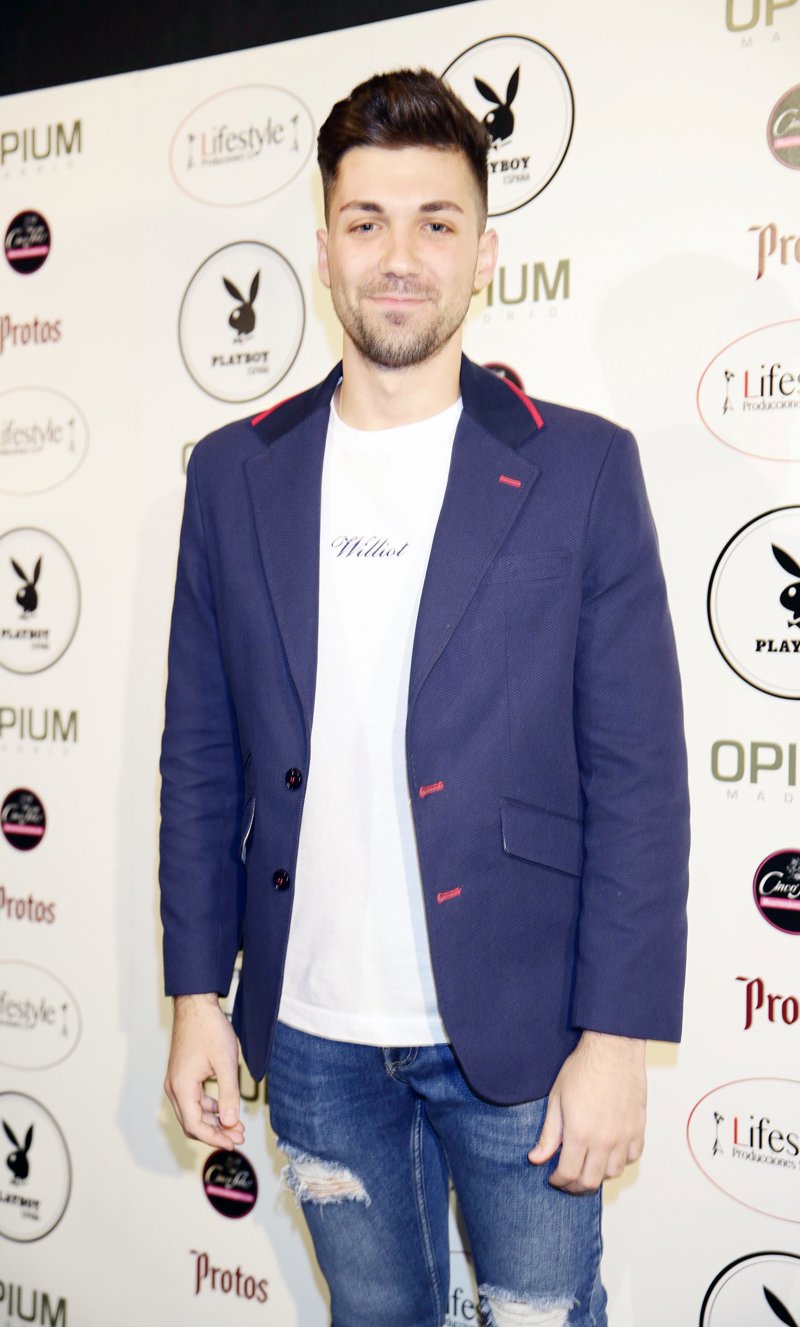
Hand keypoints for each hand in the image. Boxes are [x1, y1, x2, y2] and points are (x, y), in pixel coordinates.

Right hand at [164, 993, 243, 1150]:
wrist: (196, 1005)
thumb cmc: (210, 1030)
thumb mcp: (225, 1063)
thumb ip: (228, 1095)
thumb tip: (230, 1123)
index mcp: (182, 1087)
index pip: (195, 1126)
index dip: (215, 1138)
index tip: (234, 1143)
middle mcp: (174, 1088)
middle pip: (192, 1123)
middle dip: (216, 1132)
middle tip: (239, 1136)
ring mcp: (176, 1082)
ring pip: (193, 1113)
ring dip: (214, 1121)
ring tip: (237, 1125)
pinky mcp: (182, 1076)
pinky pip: (193, 1100)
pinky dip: (209, 1109)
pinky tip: (225, 1109)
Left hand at [527, 1031, 645, 1192]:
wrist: (613, 1048)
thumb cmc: (583, 1068)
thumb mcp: (556, 1099)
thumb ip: (548, 1134)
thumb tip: (536, 1158)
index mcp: (580, 1134)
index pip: (568, 1174)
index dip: (558, 1181)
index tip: (553, 1177)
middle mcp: (604, 1141)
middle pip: (591, 1181)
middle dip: (576, 1185)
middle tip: (568, 1179)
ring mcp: (624, 1136)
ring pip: (613, 1172)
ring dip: (598, 1174)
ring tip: (588, 1164)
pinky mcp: (638, 1127)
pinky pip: (632, 1156)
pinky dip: (620, 1160)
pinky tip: (610, 1151)